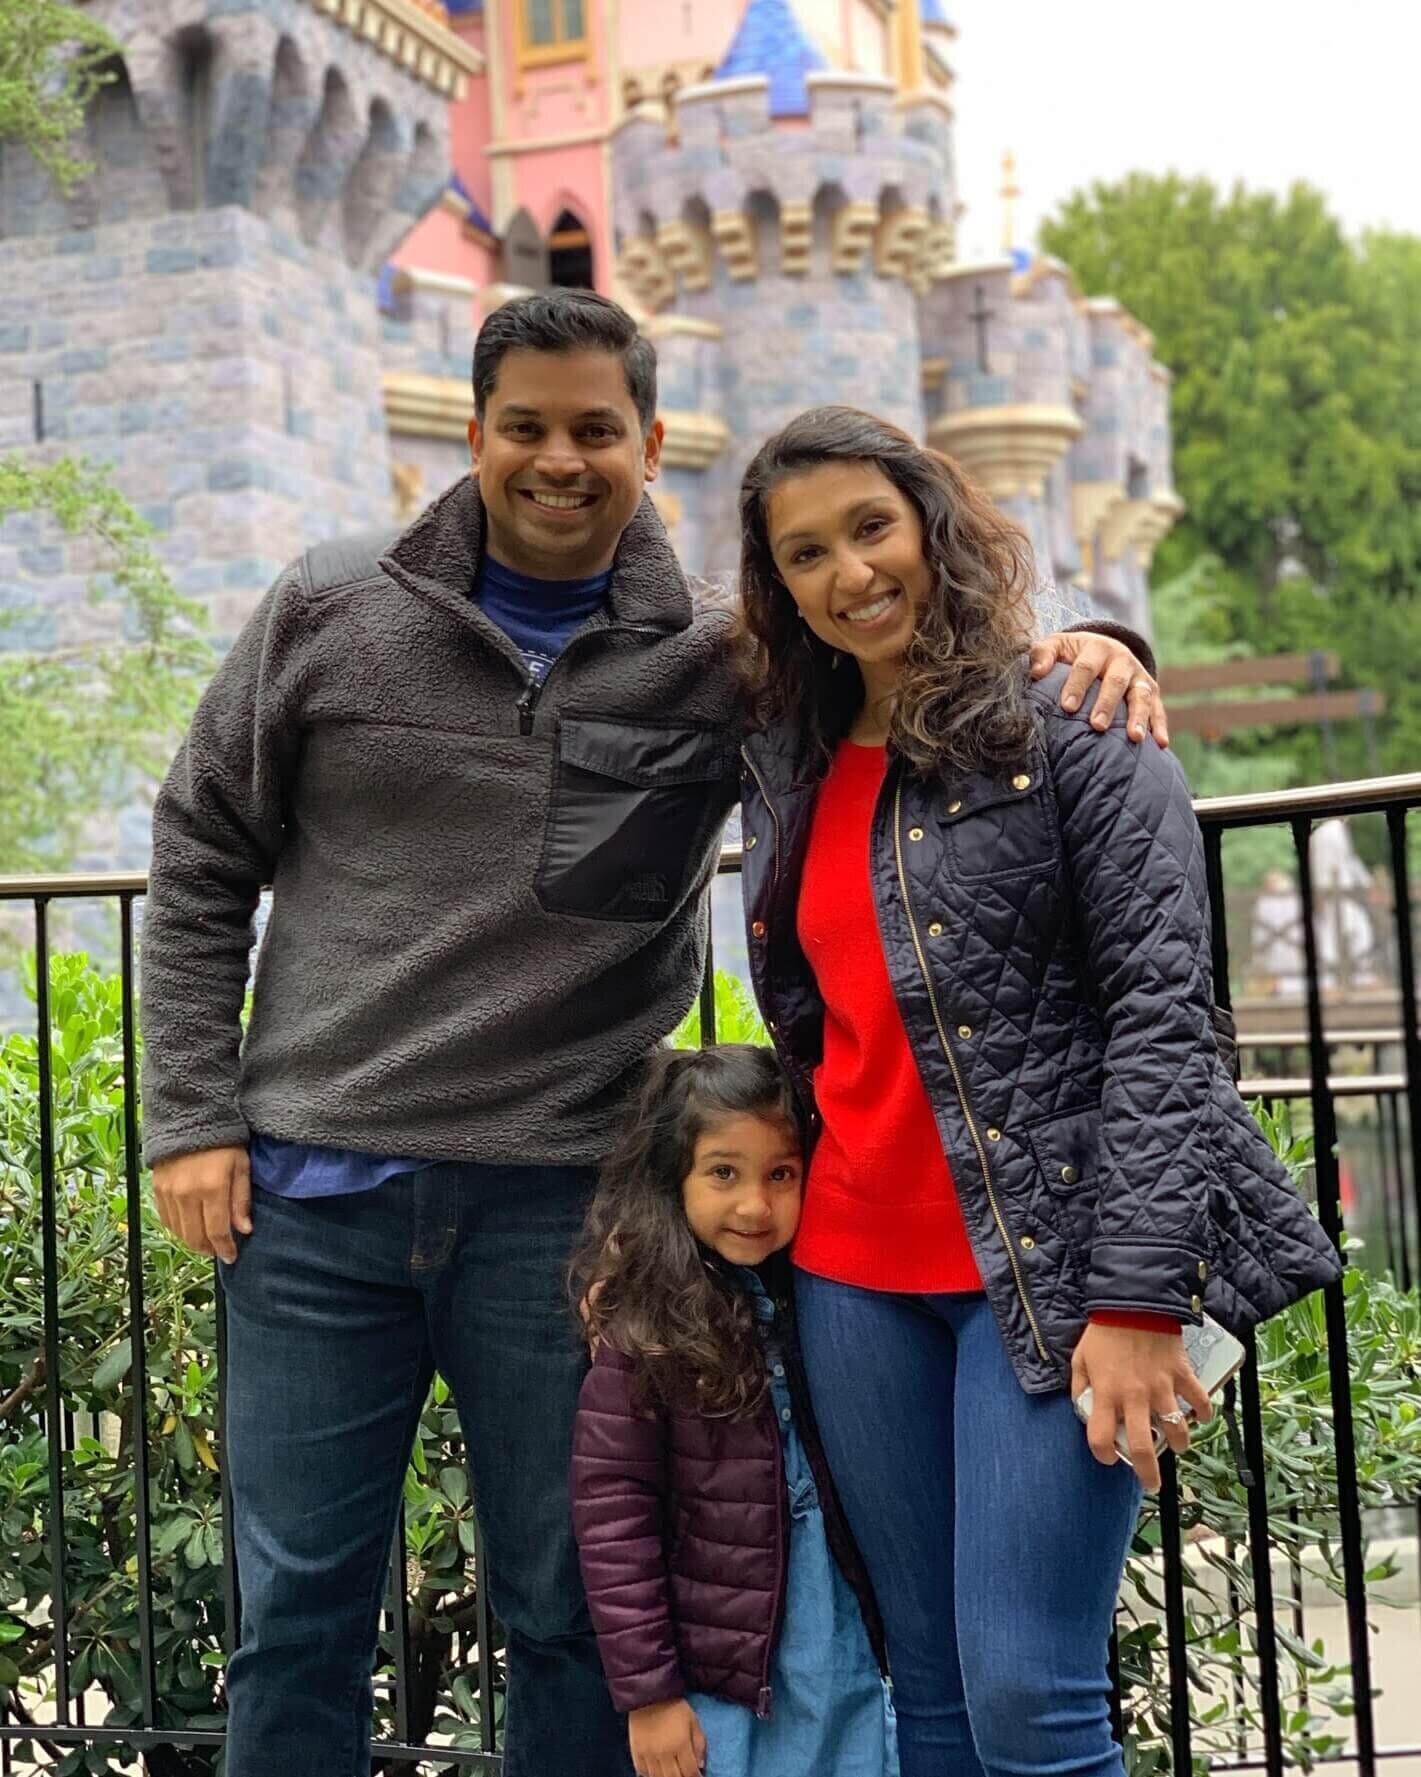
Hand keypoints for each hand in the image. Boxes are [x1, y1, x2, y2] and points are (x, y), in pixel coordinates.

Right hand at [152, 1145, 252, 1263]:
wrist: (192, 1118)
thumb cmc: (225, 1142)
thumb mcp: (242, 1167)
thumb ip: (241, 1200)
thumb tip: (244, 1231)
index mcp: (212, 1188)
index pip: (217, 1231)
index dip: (225, 1248)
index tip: (232, 1257)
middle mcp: (187, 1194)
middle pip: (195, 1236)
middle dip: (208, 1249)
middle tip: (219, 1251)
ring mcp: (169, 1193)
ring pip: (178, 1231)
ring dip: (192, 1242)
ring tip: (206, 1243)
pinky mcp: (157, 1189)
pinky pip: (166, 1219)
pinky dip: (178, 1229)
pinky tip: (189, 1229)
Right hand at [629, 1698, 706, 1776]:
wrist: (648, 1693)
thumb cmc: (674, 1706)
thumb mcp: (693, 1720)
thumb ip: (699, 1743)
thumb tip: (701, 1766)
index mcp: (680, 1744)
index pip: (690, 1772)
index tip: (698, 1776)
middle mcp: (664, 1752)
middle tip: (685, 1774)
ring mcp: (648, 1754)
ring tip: (671, 1773)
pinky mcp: (636, 1751)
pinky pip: (642, 1771)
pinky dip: (650, 1775)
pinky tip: (656, 1772)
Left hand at [1030, 631, 1168, 746]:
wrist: (1102, 648)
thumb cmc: (1073, 653)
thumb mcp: (1057, 646)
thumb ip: (1042, 654)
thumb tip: (1036, 672)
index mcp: (1096, 648)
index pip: (1085, 667)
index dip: (1077, 686)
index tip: (1068, 707)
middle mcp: (1122, 660)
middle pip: (1116, 682)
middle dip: (1107, 704)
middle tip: (1097, 725)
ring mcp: (1138, 676)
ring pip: (1141, 696)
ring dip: (1139, 716)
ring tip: (1135, 737)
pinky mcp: (1151, 690)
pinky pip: (1158, 708)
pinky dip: (1159, 725)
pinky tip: (1160, 743)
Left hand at [1070, 1322, 1210, 1491]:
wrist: (1134, 1301)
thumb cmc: (1104, 1331)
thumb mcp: (1080, 1358)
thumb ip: (1080, 1387)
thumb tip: (1084, 1409)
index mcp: (1105, 1393)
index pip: (1100, 1438)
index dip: (1103, 1454)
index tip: (1109, 1457)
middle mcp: (1134, 1397)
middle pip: (1142, 1448)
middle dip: (1148, 1473)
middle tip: (1151, 1484)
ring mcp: (1161, 1387)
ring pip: (1176, 1431)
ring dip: (1178, 1443)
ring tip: (1176, 1444)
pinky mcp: (1182, 1374)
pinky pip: (1200, 1401)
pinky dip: (1203, 1412)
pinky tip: (1200, 1416)